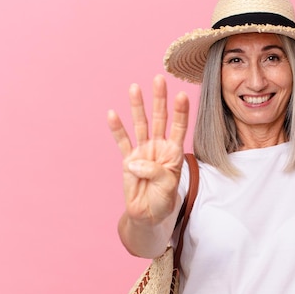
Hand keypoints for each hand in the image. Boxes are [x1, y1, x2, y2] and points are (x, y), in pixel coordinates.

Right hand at [107, 75, 188, 225]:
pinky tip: (112, 114)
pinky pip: (122, 142)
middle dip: (159, 99)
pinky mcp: (128, 160)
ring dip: (137, 106)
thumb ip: (155, 172)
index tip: (182, 95)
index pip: (179, 127)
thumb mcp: (167, 187)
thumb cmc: (163, 200)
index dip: (180, 111)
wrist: (148, 214)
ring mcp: (143, 151)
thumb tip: (135, 162)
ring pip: (140, 124)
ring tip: (135, 88)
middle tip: (159, 78)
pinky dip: (117, 129)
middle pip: (159, 118)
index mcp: (174, 152)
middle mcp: (159, 147)